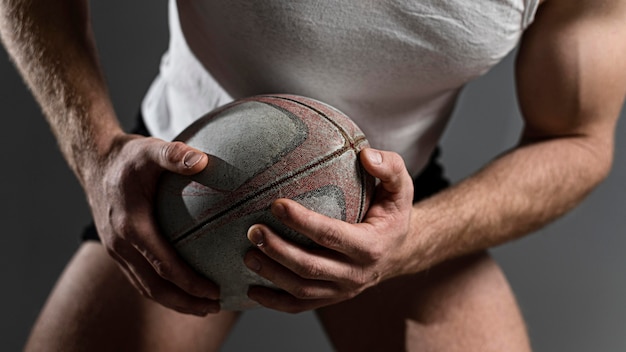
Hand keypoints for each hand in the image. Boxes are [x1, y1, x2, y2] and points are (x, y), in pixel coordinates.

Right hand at [84, 134, 219, 315]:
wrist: (95, 162)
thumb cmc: (128, 156)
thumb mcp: (150, 149)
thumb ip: (174, 155)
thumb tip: (203, 161)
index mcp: (130, 226)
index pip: (163, 265)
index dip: (189, 283)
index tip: (215, 291)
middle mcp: (120, 244)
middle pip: (154, 287)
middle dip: (185, 303)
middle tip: (215, 307)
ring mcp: (116, 250)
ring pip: (145, 287)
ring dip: (174, 301)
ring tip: (204, 307)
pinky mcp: (118, 250)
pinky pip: (140, 277)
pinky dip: (162, 289)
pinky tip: (184, 288)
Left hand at [243, 148, 415, 312]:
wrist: (399, 251)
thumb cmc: (392, 214)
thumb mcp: (401, 188)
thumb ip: (390, 168)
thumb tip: (367, 155)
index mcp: (371, 246)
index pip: (331, 235)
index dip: (302, 221)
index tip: (276, 204)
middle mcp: (356, 273)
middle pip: (311, 267)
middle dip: (278, 250)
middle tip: (252, 230)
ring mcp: (343, 290)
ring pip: (302, 289)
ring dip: (271, 274)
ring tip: (247, 255)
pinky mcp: (332, 298)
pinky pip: (300, 306)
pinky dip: (274, 302)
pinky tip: (251, 290)